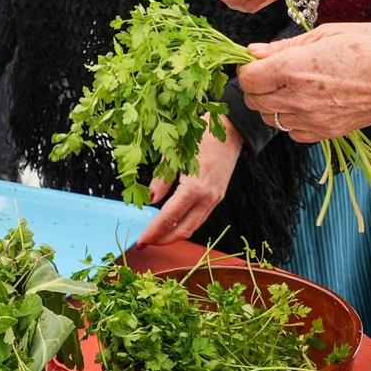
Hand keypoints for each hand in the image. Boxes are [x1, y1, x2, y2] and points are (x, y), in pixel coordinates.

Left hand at [133, 116, 242, 248]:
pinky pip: (200, 217)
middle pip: (183, 230)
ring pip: (193, 226)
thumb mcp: (175, 152)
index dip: (153, 231)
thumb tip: (150, 198)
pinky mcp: (218, 196)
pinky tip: (173, 222)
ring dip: (174, 235)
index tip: (140, 240)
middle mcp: (207, 197)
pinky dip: (185, 224)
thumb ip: (162, 178)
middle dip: (163, 240)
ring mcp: (215, 198)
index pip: (169, 217)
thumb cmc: (201, 134)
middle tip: (145, 242)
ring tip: (156, 236)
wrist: (230, 128)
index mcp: (195, 186)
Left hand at [237, 23, 370, 140]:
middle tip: (273, 72)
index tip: (258, 61)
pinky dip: (292, 120)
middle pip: (254, 101)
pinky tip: (307, 103)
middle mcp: (299, 98)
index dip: (248, 68)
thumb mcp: (327, 33)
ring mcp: (313, 119)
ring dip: (273, 103)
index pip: (248, 79)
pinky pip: (293, 132)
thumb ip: (285, 46)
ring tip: (293, 86)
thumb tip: (253, 52)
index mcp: (295, 68)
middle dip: (256, 86)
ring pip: (271, 119)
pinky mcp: (327, 133)